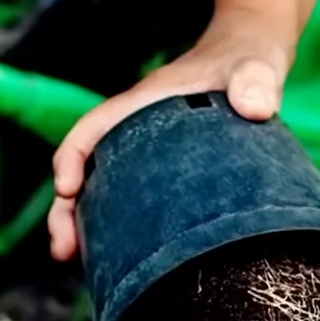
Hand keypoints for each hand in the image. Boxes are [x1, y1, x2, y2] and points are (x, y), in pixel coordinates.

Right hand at [47, 10, 291, 260]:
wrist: (256, 59)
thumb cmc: (248, 57)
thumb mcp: (254, 64)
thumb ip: (256, 79)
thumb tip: (256, 106)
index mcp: (145, 104)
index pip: (94, 129)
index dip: (72, 157)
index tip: (67, 189)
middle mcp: (138, 131)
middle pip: (88, 170)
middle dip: (66, 209)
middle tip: (63, 249)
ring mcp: (149, 155)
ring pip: (105, 192)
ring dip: (86, 228)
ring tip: (76, 263)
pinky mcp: (167, 175)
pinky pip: (134, 203)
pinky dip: (120, 231)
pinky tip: (125, 263)